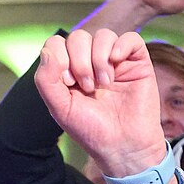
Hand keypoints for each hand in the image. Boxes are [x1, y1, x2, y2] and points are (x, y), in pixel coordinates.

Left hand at [36, 30, 166, 182]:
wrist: (123, 147)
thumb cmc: (92, 130)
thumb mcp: (60, 107)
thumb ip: (46, 79)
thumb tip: (49, 50)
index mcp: (70, 70)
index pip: (58, 43)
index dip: (60, 57)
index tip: (69, 83)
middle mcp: (92, 62)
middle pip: (79, 36)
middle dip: (80, 61)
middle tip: (88, 87)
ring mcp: (116, 61)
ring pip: (103, 35)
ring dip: (99, 58)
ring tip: (104, 83)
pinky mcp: (138, 63)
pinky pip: (131, 39)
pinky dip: (122, 45)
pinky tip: (117, 62)